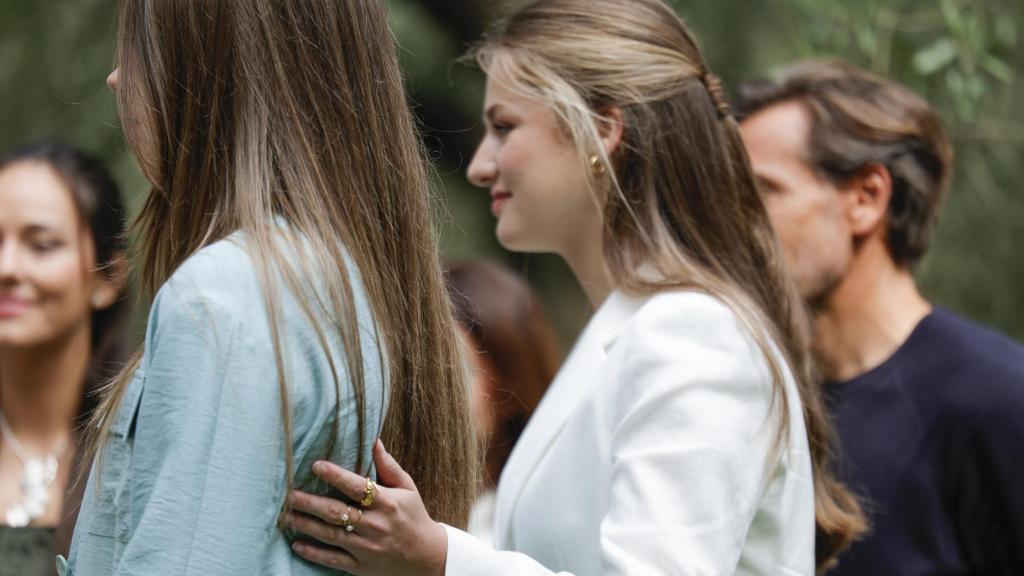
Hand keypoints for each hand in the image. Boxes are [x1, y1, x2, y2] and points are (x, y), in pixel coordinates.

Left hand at [287, 440, 447, 575]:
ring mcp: (368, 549)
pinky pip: (333, 560)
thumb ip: (388, 466)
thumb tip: (374, 441)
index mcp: (387, 503)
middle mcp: (376, 526)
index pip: (357, 487)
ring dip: (306, 525)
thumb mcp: (408, 489)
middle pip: (338, 513)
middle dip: (311, 503)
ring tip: (286, 516)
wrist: (427, 558)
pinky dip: (314, 553)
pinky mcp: (361, 567)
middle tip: (289, 494)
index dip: (336, 476)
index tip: (316, 465)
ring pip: (331, 535)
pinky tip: (297, 545)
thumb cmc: (414, 517)